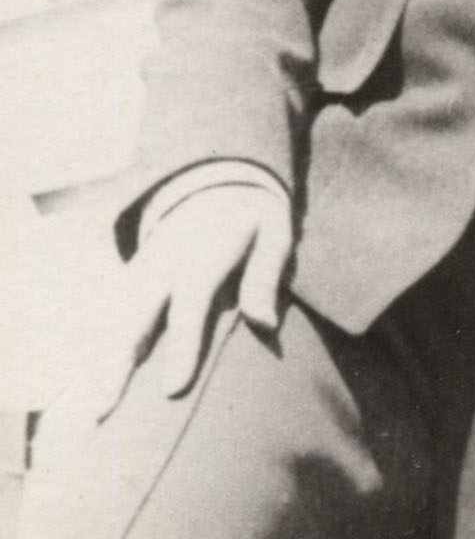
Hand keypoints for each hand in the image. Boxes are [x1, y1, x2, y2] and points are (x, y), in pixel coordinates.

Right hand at [94, 182, 292, 418]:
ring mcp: (143, 264)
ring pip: (115, 313)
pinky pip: (109, 310)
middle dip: (119, 359)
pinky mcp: (133, 272)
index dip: (183, 343)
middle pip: (137, 310)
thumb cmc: (251, 218)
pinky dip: (95, 344)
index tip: (172, 389)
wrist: (218, 178)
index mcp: (205, 247)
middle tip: (104, 409)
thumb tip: (266, 324)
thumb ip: (266, 275)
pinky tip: (87, 384)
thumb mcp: (273, 232)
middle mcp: (166, 258)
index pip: (190, 298)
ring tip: (92, 408)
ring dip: (100, 358)